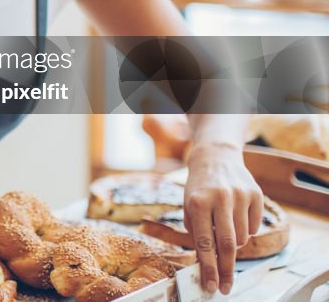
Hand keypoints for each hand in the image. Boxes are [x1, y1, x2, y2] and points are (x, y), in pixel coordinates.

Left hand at [183, 143, 263, 294]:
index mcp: (198, 202)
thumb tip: (207, 263)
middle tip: (226, 286)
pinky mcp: (256, 194)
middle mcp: (219, 198)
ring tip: (225, 229)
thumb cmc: (199, 188)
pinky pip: (254, 227)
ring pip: (242, 238)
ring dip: (234, 243)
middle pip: (228, 244)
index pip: (205, 243)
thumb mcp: (189, 206)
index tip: (211, 286)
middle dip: (226, 269)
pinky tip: (237, 216)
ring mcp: (240, 195)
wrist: (215, 158)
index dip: (209, 268)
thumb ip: (197, 233)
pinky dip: (246, 230)